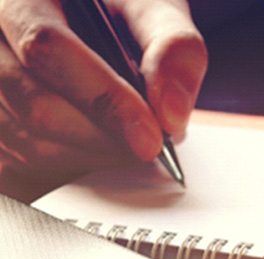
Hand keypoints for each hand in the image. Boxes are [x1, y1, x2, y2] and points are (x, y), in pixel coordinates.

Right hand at [0, 0, 206, 198]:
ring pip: (27, 144)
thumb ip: (173, 47)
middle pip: (35, 107)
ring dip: (90, 159)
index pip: (46, 48)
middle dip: (103, 140)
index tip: (151, 137)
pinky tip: (100, 151)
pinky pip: (23, 165)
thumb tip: (171, 114)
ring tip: (128, 144)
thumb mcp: (153, 7)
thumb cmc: (119, 11)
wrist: (94, 19)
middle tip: (148, 147)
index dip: (105, 100)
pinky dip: (71, 169)